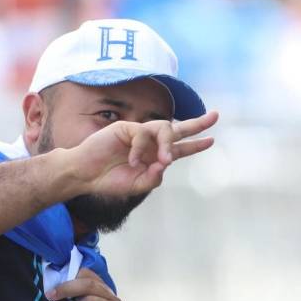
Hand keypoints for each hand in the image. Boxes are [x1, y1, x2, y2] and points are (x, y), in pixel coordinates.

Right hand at [64, 110, 218, 199]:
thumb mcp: (139, 184)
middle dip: (198, 123)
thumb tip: (167, 162)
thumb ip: (155, 176)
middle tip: (215, 116)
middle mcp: (151, 143)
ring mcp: (139, 134)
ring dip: (168, 144)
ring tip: (165, 159)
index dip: (196, 145)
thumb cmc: (110, 180)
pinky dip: (140, 149)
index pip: (180, 148)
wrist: (85, 175)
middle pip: (178, 129)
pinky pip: (142, 134)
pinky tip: (131, 161)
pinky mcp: (126, 128)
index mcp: (156, 156)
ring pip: (165, 129)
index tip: (211, 140)